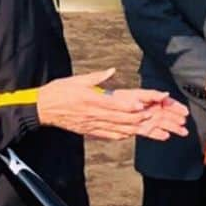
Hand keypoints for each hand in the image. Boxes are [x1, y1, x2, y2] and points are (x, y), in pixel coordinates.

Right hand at [37, 69, 187, 140]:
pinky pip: (112, 135)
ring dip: (142, 131)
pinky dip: (126, 135)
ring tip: (161, 133)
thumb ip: (96, 77)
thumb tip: (111, 71)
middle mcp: (96, 114)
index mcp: (93, 100)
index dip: (133, 106)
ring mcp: (94, 124)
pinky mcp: (91, 130)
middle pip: (125, 119)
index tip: (147, 106)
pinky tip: (136, 134)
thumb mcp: (77, 80)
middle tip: (163, 120)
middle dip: (147, 120)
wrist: (42, 109)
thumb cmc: (59, 91)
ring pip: (122, 129)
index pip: (117, 104)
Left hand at [108, 89, 188, 140]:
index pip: (166, 102)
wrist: (104, 109)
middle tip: (185, 123)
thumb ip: (152, 95)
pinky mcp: (138, 127)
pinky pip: (151, 131)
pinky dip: (158, 134)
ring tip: (182, 131)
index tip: (184, 111)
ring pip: (161, 123)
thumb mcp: (137, 94)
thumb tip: (165, 95)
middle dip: (177, 118)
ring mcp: (144, 118)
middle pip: (166, 114)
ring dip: (172, 127)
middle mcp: (148, 108)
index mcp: (149, 98)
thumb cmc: (119, 98)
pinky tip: (166, 136)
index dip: (176, 106)